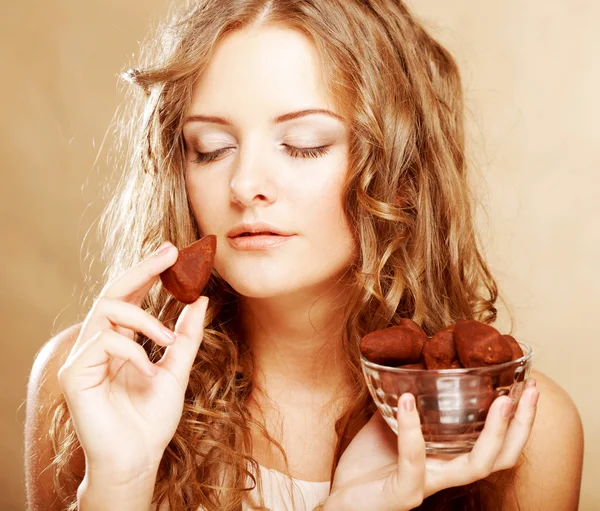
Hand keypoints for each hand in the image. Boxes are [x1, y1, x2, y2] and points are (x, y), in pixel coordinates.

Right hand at [57, 242, 208, 484]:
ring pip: (107, 310)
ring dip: (144, 318)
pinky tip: (148, 370)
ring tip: (168, 340)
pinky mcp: (74, 374)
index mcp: (121, 341)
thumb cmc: (153, 418)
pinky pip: (103, 342)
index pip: (130, 297)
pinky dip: (133, 350)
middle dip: (142, 269)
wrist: (138, 458)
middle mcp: (99, 343)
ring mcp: (84, 357)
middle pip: (113, 292)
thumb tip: (200, 300)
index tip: (173, 253)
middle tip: (170, 252)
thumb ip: (186, 337)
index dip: (148, 273)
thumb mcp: (177, 370)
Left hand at [325, 379, 538, 510]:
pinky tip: (409, 401)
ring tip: (500, 401)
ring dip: (492, 433)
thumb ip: (405, 404)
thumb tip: (412, 366)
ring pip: (474, 466)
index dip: (518, 422)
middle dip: (521, 426)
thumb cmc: (366, 464)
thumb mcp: (388, 425)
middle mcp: (444, 475)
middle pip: (499, 459)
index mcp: (446, 460)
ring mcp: (426, 486)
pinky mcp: (403, 493)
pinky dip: (412, 430)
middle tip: (530, 391)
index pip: (495, 447)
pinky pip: (413, 461)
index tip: (527, 386)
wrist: (339, 499)